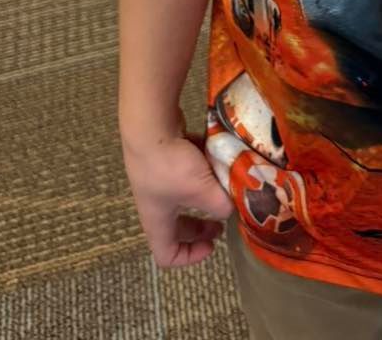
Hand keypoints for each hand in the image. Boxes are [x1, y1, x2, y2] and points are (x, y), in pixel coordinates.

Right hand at [122, 116, 235, 266]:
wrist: (150, 124)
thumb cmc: (171, 166)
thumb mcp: (202, 190)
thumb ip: (221, 204)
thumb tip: (231, 207)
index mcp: (158, 220)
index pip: (166, 254)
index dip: (190, 257)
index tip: (212, 245)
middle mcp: (156, 202)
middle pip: (177, 225)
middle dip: (201, 226)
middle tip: (222, 221)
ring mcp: (159, 176)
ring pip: (185, 195)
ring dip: (205, 193)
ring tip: (224, 186)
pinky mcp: (166, 154)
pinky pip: (187, 170)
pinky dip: (202, 168)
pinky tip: (218, 159)